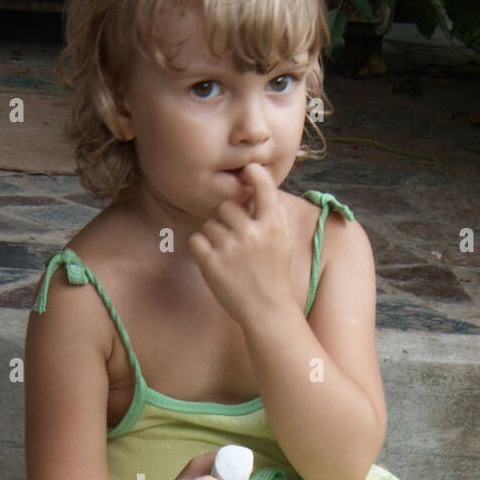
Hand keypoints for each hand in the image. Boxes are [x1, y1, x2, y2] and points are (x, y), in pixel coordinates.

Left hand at [187, 163, 294, 327]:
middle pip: (226, 206)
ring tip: (227, 256)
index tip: (248, 170)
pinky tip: (212, 260)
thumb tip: (260, 188)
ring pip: (209, 225)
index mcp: (272, 226)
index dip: (255, 174)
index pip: (264, 188)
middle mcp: (251, 233)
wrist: (266, 309)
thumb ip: (274, 215)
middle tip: (234, 239)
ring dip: (214, 237)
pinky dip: (200, 248)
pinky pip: (195, 240)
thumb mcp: (284, 242)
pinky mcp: (212, 263)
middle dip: (226, 219)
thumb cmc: (274, 274)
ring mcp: (230, 248)